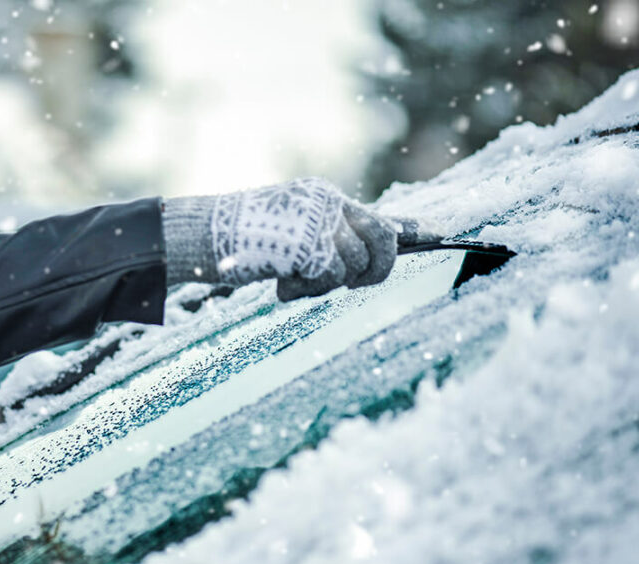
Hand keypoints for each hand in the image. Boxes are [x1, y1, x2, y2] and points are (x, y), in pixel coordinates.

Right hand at [163, 177, 427, 299]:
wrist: (199, 236)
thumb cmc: (237, 241)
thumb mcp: (286, 234)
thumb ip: (323, 241)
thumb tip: (352, 257)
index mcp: (321, 197)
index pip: (376, 214)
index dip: (409, 229)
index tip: (439, 232)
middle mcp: (324, 202)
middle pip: (382, 238)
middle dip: (378, 268)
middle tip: (354, 283)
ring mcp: (316, 220)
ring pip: (354, 265)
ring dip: (325, 285)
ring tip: (289, 282)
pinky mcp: (307, 243)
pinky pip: (330, 277)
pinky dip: (307, 290)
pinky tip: (279, 284)